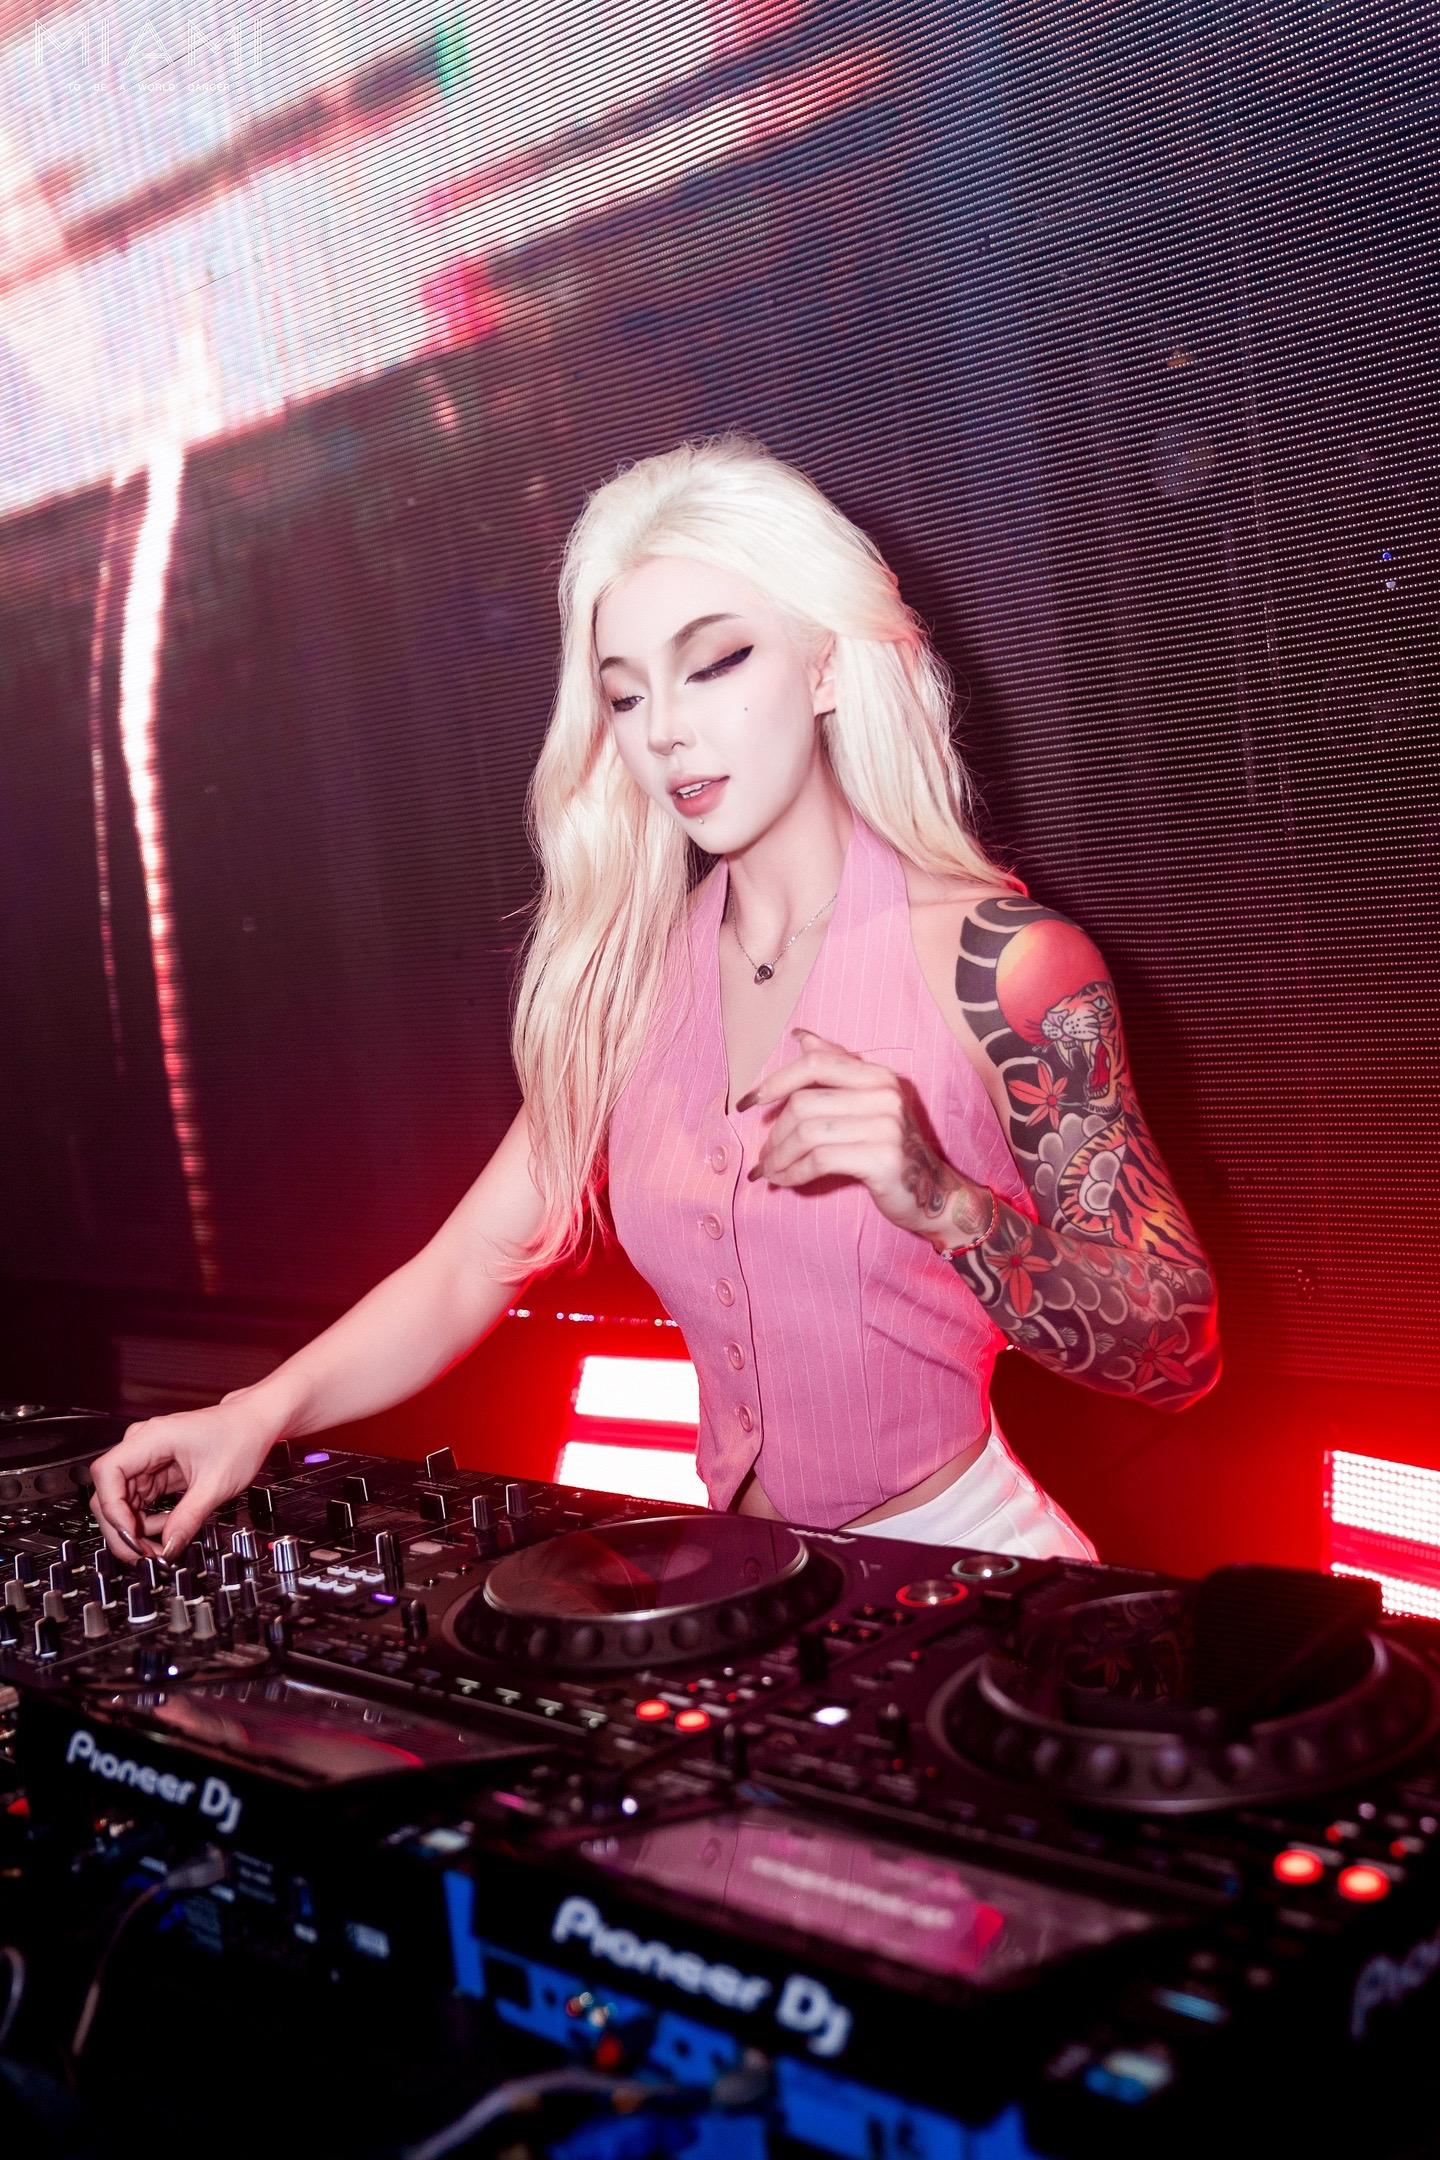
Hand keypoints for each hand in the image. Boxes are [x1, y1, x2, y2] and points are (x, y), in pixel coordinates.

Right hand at [87, 1388, 281, 1562]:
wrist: (254, 1423)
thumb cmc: (240, 1436)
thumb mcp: (216, 1484)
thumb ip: (188, 1518)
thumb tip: (168, 1548)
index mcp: (153, 1437)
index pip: (108, 1472)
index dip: (112, 1508)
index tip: (130, 1534)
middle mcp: (143, 1445)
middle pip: (108, 1492)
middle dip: (122, 1528)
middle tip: (143, 1554)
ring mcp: (147, 1458)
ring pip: (120, 1500)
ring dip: (134, 1528)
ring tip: (158, 1546)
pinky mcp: (154, 1470)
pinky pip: (137, 1500)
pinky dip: (145, 1520)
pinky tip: (165, 1529)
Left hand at [740, 1027, 985, 1246]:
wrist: (934, 1194)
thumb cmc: (891, 1149)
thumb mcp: (867, 1103)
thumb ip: (836, 1069)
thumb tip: (801, 1036)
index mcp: (878, 1075)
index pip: (815, 1065)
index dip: (775, 1082)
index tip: (748, 1103)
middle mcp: (885, 1094)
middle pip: (803, 1105)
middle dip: (773, 1134)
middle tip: (763, 1156)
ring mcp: (886, 1126)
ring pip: (806, 1134)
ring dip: (778, 1157)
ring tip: (769, 1172)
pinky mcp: (881, 1159)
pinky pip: (818, 1160)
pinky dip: (793, 1173)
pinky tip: (785, 1182)